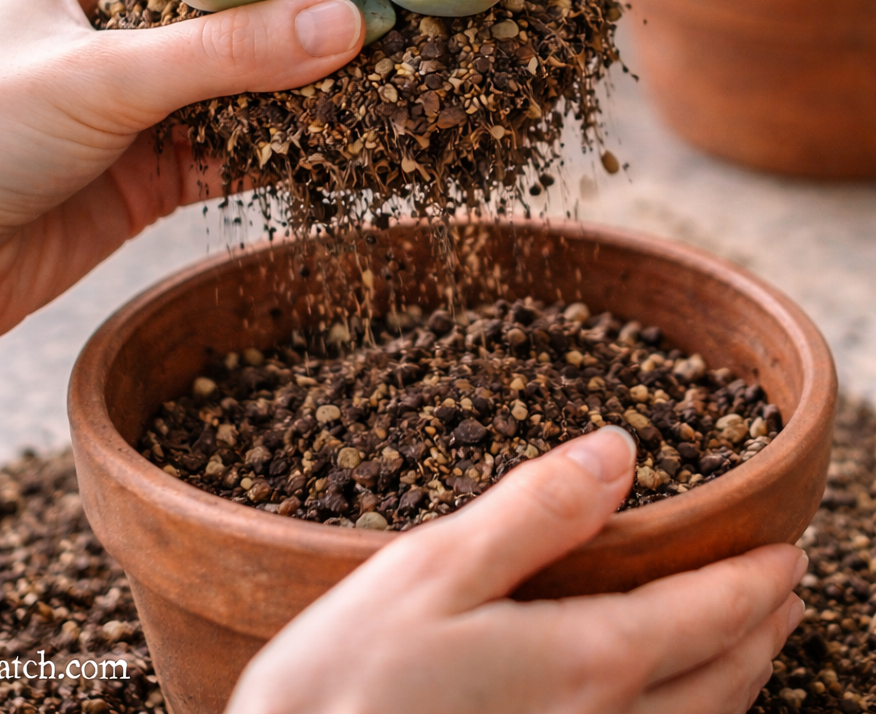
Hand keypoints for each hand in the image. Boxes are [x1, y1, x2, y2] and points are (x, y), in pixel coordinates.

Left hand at [0, 0, 363, 359]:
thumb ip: (223, 54)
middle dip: (294, 18)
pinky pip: (227, 157)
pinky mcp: (146, 178)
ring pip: (234, 90)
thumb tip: (344, 26)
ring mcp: (132, 112)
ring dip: (294, 91)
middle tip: (377, 7)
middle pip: (222, 15)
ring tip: (375, 76)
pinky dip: (275, 155)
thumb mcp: (100, 77)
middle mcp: (109, 39)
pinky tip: (332, 148)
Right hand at [228, 427, 805, 713]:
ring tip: (755, 644)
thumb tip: (619, 451)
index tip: (789, 551)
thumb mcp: (436, 568)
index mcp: (584, 662)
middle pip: (721, 680)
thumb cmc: (349, 679)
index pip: (703, 615)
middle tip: (791, 594)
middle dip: (765, 631)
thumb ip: (535, 510)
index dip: (753, 580)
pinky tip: (674, 706)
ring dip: (743, 681)